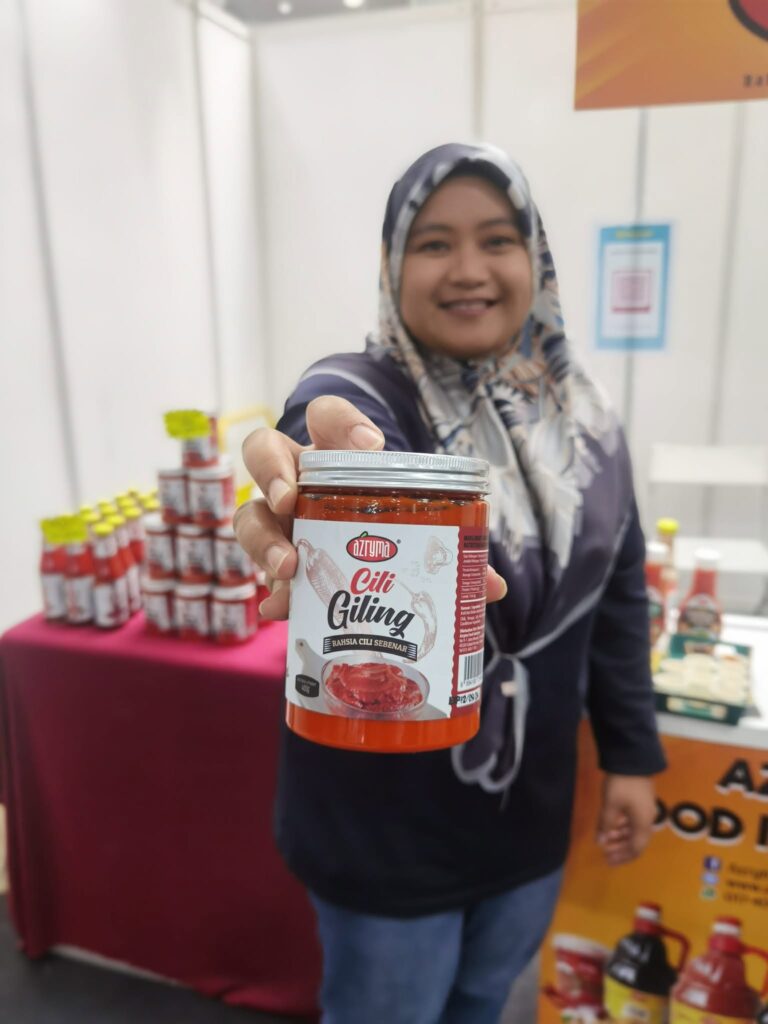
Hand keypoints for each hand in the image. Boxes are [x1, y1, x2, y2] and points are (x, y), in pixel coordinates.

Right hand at [234, 395, 507, 618]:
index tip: (370, 444)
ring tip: (288, 568)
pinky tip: (282, 609)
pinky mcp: (272, 562)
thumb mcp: (417, 533)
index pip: (326, 416)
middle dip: (271, 471)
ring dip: (263, 538)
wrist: (360, 576)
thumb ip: (451, 551)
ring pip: (248, 512)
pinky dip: (271, 593)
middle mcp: (296, 480)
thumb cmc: (390, 534)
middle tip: (291, 500)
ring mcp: (277, 520)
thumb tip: (491, 586)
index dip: (340, 422)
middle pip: (262, 450)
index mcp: (335, 457)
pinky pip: (256, 572)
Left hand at [596, 774, 656, 866]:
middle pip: (636, 840)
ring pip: (634, 829)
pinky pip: (632, 819)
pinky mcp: (640, 800)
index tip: (609, 860)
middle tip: (605, 851)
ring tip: (606, 837)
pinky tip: (611, 824)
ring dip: (620, 835)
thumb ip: (606, 825)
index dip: (623, 857)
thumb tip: (601, 843)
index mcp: (642, 824)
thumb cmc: (622, 785)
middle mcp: (646, 819)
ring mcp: (644, 809)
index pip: (636, 849)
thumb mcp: (611, 805)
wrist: (633, 760)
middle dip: (620, 847)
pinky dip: (622, 825)